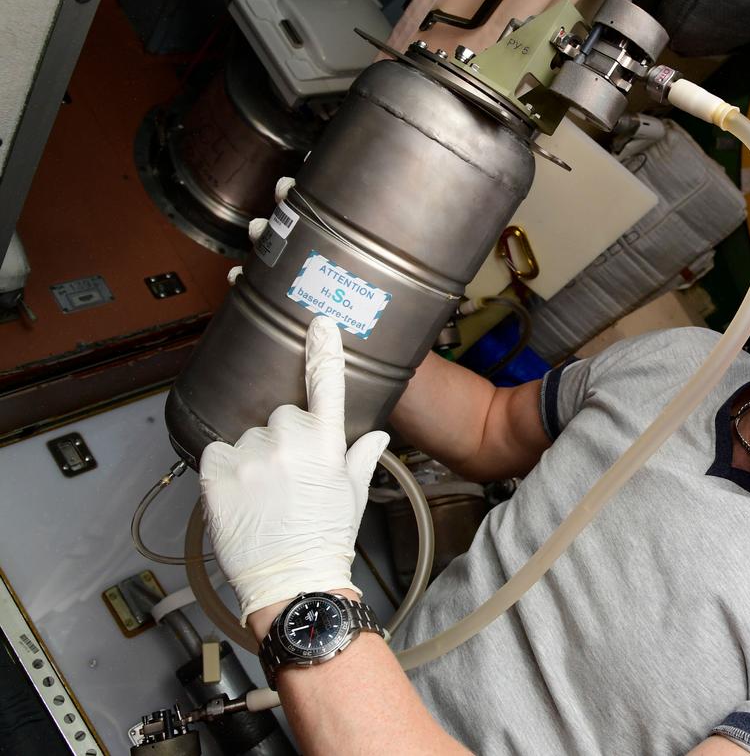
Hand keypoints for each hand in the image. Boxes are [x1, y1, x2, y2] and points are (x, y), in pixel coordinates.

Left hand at [199, 316, 388, 622]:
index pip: (326, 383)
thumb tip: (379, 436)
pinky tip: (239, 493)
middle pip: (280, 415)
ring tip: (263, 492)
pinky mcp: (216, 473)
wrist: (292, 581)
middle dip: (283, 437)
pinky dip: (223, 467)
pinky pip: (214, 451)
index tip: (320, 324)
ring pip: (246, 435)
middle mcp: (287, 441)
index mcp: (326, 442)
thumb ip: (361, 456)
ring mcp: (249, 456)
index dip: (324, 350)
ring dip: (252, 455)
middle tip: (289, 475)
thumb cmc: (326, 539)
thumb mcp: (352, 494)